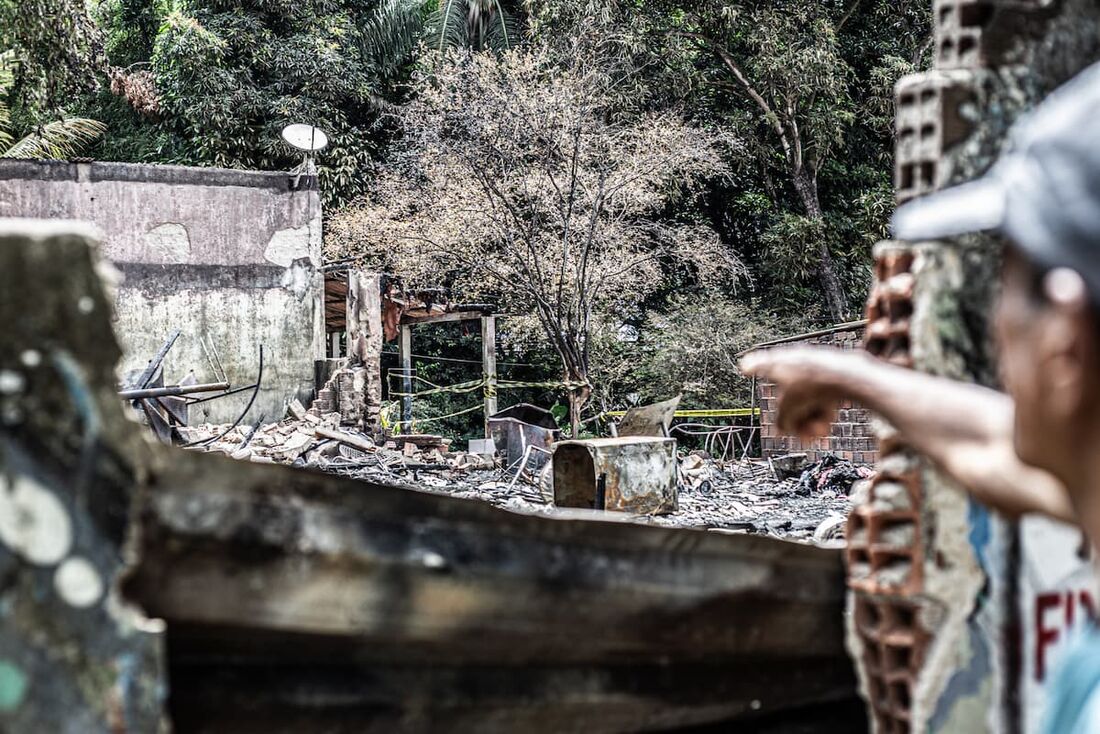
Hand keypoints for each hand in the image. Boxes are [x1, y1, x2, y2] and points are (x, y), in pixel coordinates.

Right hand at [739, 347, 870, 439]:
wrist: (848, 376)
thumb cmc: (812, 388)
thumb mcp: (789, 411)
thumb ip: (781, 422)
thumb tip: (783, 429)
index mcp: (777, 363)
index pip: (759, 364)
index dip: (752, 367)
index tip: (744, 367)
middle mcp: (794, 360)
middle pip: (788, 395)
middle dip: (796, 419)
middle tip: (803, 438)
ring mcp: (814, 364)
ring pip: (807, 398)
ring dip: (811, 419)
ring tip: (820, 432)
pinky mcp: (832, 371)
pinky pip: (822, 394)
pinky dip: (824, 410)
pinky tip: (829, 424)